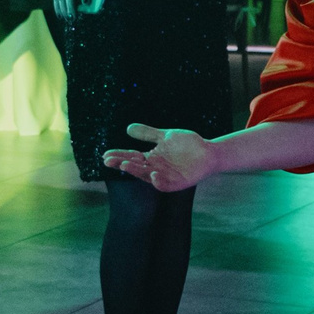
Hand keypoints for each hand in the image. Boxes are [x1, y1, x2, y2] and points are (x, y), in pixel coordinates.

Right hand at [101, 125, 217, 191]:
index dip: (118, 156)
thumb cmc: (187, 145)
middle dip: (122, 163)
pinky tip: (152, 174)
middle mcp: (155, 169)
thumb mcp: (165, 136)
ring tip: (124, 165)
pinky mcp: (178, 183)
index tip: (104, 154)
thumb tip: (128, 128)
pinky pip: (165, 185)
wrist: (209, 153)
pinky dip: (158, 182)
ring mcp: (166, 177)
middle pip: (135, 167)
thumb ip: (148, 133)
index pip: (131, 157)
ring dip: (136, 171)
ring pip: (146, 176)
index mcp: (151, 158)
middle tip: (108, 160)